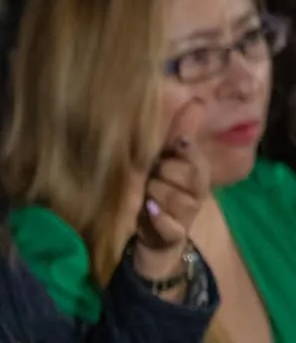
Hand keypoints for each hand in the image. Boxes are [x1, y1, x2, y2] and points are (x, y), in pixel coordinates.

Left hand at [134, 116, 208, 285]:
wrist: (145, 240)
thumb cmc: (153, 195)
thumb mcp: (160, 163)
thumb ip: (177, 135)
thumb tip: (197, 102)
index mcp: (194, 173)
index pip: (197, 157)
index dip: (186, 149)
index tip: (175, 145)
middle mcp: (195, 194)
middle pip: (188, 175)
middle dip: (164, 173)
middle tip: (152, 178)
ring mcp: (186, 217)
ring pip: (176, 198)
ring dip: (156, 195)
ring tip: (145, 198)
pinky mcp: (174, 237)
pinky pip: (171, 225)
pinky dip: (159, 218)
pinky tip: (149, 212)